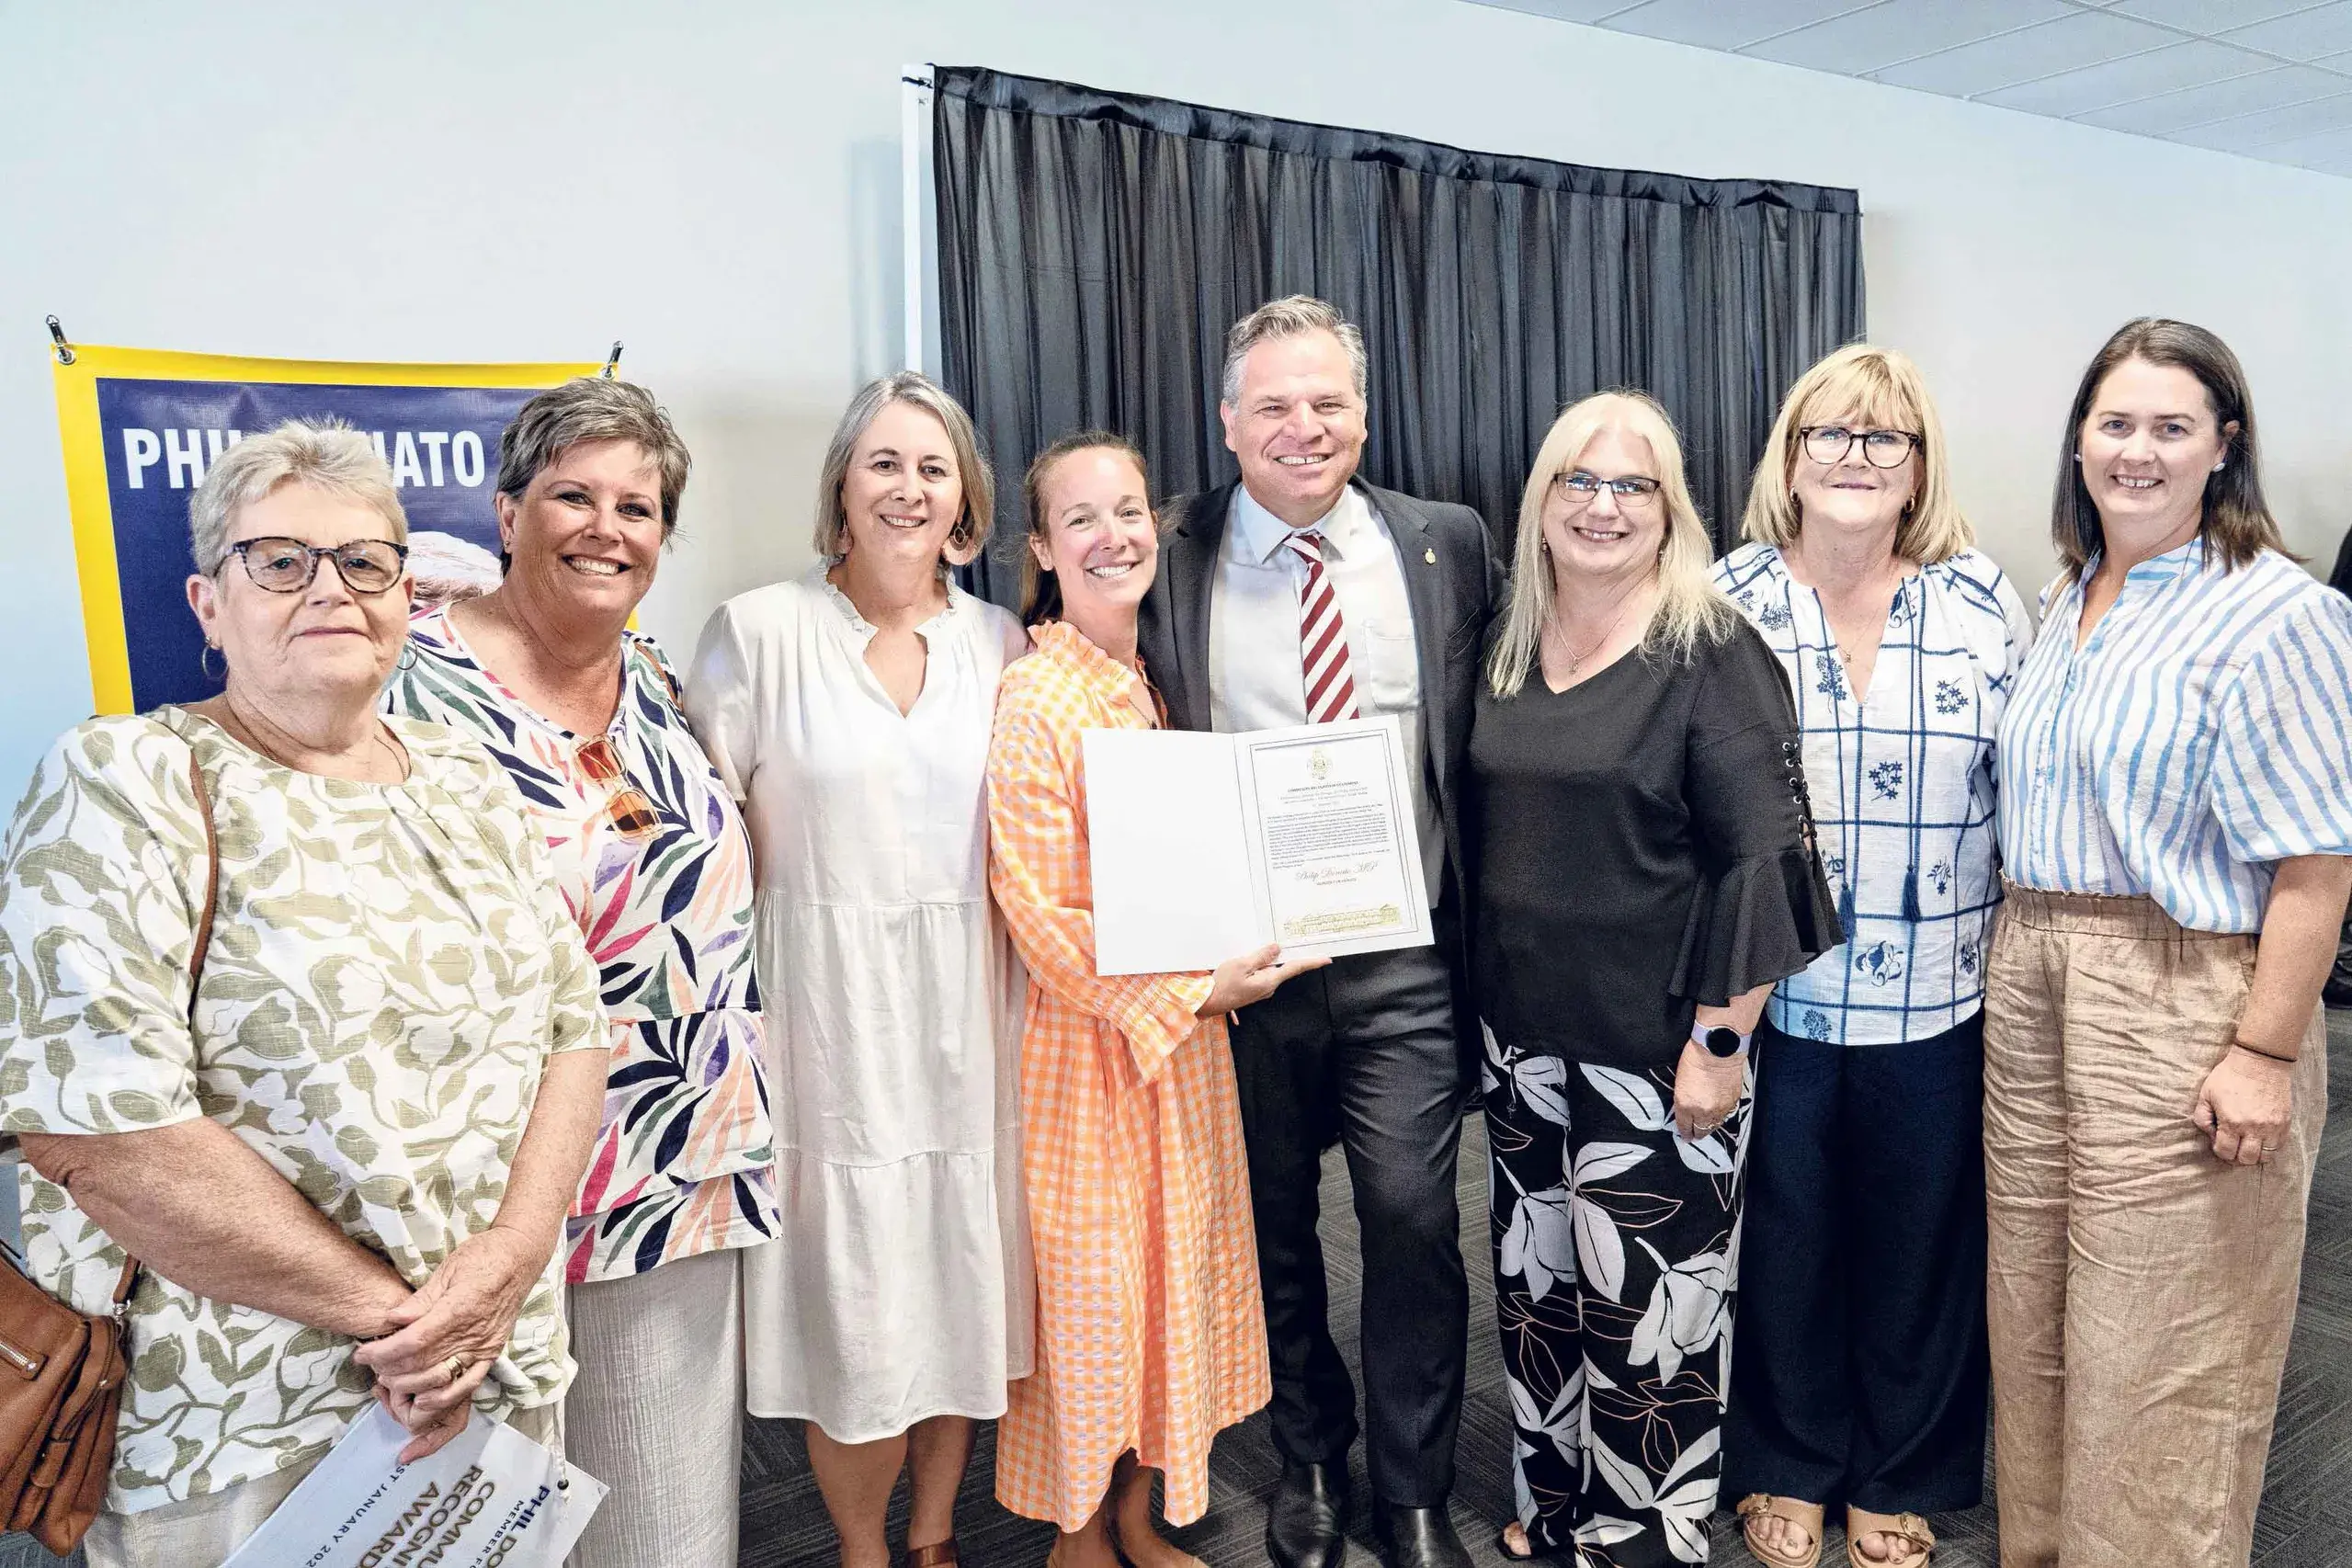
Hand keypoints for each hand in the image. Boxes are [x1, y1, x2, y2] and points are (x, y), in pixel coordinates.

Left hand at [352, 1227, 545, 1458]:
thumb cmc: (483, 1255)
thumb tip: (392, 1319)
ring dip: (410, 1384)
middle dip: (390, 1368)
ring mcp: (485, 1346)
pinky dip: (444, 1396)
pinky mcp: (492, 1353)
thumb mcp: (448, 1269)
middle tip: (371, 1364)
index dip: (384, 1352)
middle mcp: (474, 1333)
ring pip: (441, 1378)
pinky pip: (468, 1383)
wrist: (520, 1257)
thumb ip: (421, 1300)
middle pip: (423, 1363)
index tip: (361, 1354)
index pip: (414, 1341)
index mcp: (460, 1308)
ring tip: (389, 1377)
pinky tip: (423, 1399)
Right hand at [1200, 943, 1330, 1016]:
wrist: (1208, 1002)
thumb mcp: (1241, 964)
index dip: (1311, 962)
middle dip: (1280, 955)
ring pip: (1269, 970)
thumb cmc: (1222, 984)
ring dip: (1265, 961)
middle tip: (1281, 943)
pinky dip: (1258, 967)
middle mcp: (1269, 987)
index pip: (1295, 968)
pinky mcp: (1253, 991)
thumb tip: (1277, 949)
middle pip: (1281, 967)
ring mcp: (1261, 990)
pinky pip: (1261, 975)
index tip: (1326, 959)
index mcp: (1269, 981)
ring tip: (1251, 954)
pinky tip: (1246, 963)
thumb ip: (1261, 956)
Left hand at [1672, 1038, 1744, 1141]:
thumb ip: (1683, 1100)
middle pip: (1701, 1131)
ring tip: (1706, 1125)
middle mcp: (1702, 1110)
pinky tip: (1717, 1113)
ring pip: (1714, 1125)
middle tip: (1695, 1134)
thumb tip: (1685, 1110)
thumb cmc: (1695, 1058)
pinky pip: (1725, 1115)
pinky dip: (1721, 1115)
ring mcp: (1719, 1108)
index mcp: (1685, 1104)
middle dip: (1697, 1133)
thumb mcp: (1680, 1081)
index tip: (1685, 1136)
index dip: (1684, 1133)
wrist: (1718, 1048)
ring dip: (1710, 1126)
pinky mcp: (1732, 1102)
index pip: (1684, 1126)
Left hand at [2194, 1046, 2291, 1165]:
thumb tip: (2210, 1135)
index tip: (2218, 1143)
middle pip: (2246, 1160)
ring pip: (2265, 1157)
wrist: (2260, 1061)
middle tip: (2232, 1146)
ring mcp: (2273, 1127)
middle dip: (2236, 1157)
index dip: (2219, 1151)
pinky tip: (2260, 1137)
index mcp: (2232, 1122)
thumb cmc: (2229, 1076)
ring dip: (2254, 1154)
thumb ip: (2202, 1118)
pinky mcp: (2285, 1123)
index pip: (2226, 1152)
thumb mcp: (2206, 1094)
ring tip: (2246, 1143)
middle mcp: (2254, 1128)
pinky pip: (2279, 1146)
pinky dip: (2268, 1147)